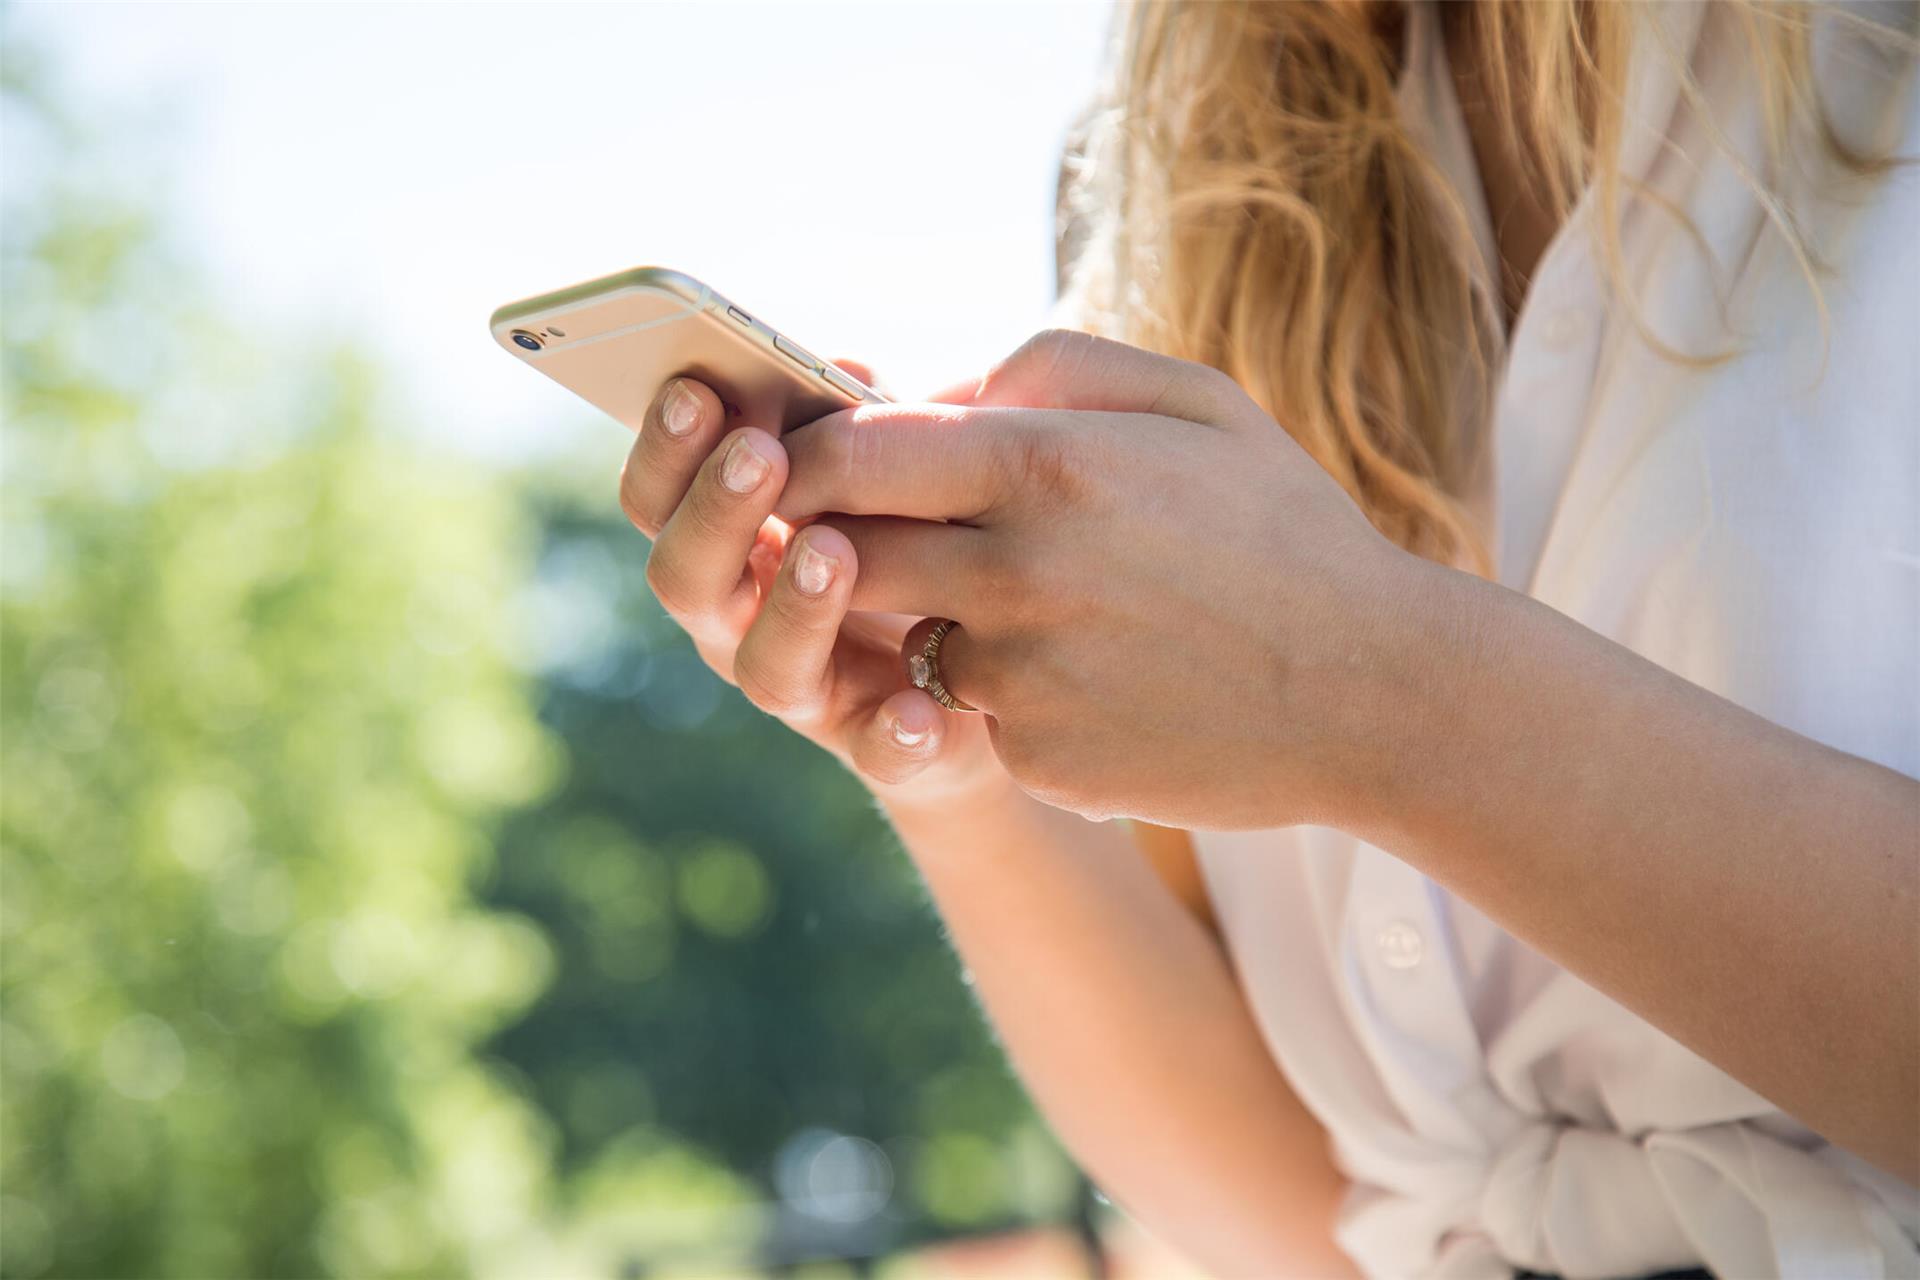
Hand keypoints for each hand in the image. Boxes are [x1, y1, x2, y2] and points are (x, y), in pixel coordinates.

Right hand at [616, 364, 1008, 812]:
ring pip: (766, 666)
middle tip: (759, 453)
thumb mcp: (886, 473)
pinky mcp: (881, 747)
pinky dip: (894, 733)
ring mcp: (807, 691)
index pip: (659, 497)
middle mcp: (741, 621)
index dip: (664, 448)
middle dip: (716, 511)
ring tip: (832, 551)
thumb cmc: (914, 542)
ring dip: (793, 606)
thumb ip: (859, 424)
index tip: (691, 389)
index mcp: (726, 541)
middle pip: (685, 578)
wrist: (992, 674)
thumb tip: (843, 368)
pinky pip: (877, 753)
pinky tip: (920, 709)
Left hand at [776, 331, 1441, 829]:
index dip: (807, 455)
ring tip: (1042, 604)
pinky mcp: (1035, 758)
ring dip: (933, 615)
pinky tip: (1092, 676)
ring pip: (903, 634)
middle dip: (840, 537)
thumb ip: (1047, 367)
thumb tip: (931, 393)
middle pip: (845, 550)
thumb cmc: (1282, 530)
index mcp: (1046, 465)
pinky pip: (972, 709)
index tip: (806, 459)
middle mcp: (1016, 574)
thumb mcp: (1192, 401)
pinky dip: (1002, 691)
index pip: (852, 453)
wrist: (1371, 693)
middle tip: (873, 528)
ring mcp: (1021, 678)